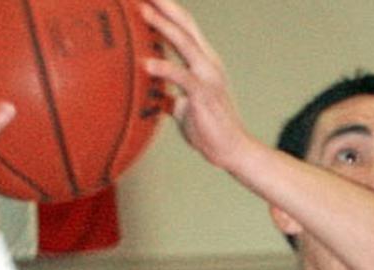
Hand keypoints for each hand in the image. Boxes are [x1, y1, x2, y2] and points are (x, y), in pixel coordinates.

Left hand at [140, 0, 254, 170]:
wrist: (232, 150)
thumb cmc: (208, 128)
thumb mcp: (183, 105)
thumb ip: (168, 92)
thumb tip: (149, 90)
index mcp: (204, 61)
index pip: (185, 27)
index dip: (167, 9)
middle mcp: (208, 63)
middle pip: (186, 25)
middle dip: (165, 5)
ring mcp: (208, 77)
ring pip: (185, 43)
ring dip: (162, 25)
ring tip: (142, 12)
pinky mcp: (204, 95)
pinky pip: (182, 76)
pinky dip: (164, 68)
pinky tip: (147, 64)